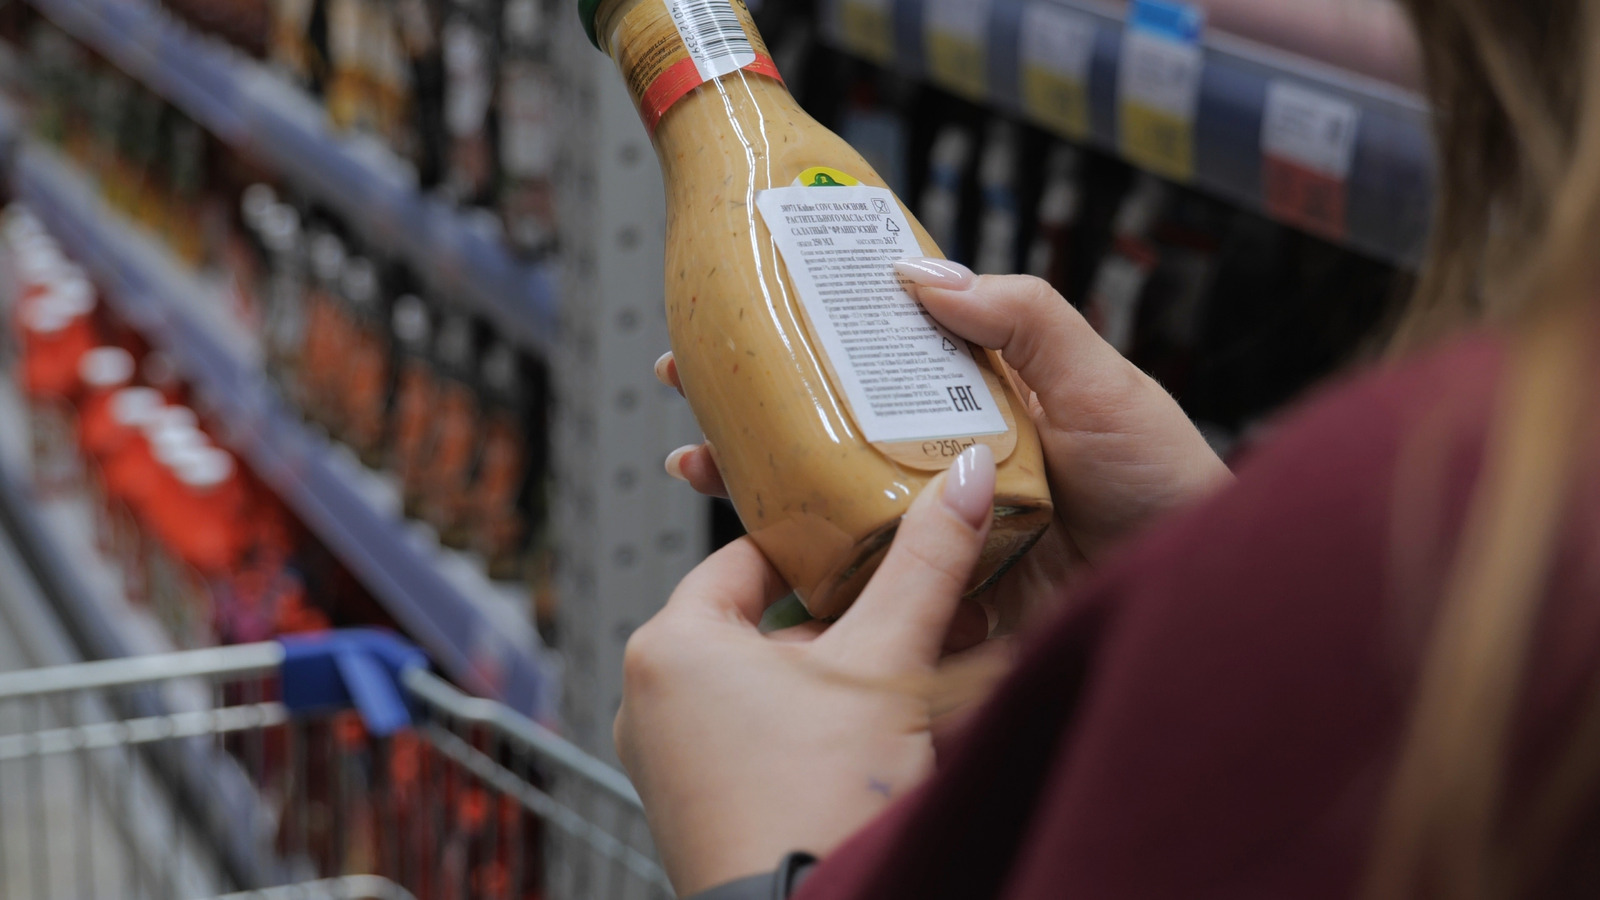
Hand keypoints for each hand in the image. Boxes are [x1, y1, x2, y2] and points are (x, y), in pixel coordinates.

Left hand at [616, 446, 1003, 896]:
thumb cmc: (817, 805)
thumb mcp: (885, 665)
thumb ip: (926, 564)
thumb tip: (963, 479)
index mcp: (671, 643)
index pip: (748, 557)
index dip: (820, 546)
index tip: (872, 541)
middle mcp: (651, 698)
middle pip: (764, 627)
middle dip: (848, 623)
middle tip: (915, 616)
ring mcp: (665, 761)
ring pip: (764, 687)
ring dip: (837, 678)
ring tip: (908, 679)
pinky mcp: (692, 809)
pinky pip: (752, 740)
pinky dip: (808, 729)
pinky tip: (872, 741)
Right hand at [657, 260, 1230, 624]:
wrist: (1198, 594)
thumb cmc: (1163, 481)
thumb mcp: (1098, 380)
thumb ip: (1023, 317)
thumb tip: (919, 268)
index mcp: (968, 410)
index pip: (867, 365)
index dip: (802, 341)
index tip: (737, 315)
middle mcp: (937, 473)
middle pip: (824, 438)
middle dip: (746, 415)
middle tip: (683, 389)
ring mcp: (928, 543)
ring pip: (820, 514)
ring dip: (749, 491)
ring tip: (695, 466)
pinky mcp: (932, 610)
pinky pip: (857, 595)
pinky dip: (799, 584)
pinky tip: (754, 564)